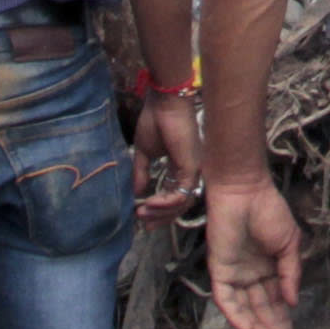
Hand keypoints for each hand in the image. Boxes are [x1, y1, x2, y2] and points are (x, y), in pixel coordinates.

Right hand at [133, 84, 204, 217]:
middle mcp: (189, 172)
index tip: (142, 217)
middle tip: (144, 224)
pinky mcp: (192, 167)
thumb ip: (142, 173)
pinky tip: (151, 202)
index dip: (159, 210)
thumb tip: (136, 193)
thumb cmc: (155, 122)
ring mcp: (193, 171)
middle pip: (179, 206)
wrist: (163, 104)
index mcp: (179, 168)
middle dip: (161, 218)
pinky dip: (167, 202)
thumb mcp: (144, 153)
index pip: (174, 198)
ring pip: (181, 203)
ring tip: (143, 213)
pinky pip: (182, 194)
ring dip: (161, 212)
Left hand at [207, 173, 305, 328]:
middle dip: (271, 326)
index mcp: (269, 268)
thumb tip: (293, 302)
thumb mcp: (289, 244)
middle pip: (260, 308)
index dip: (282, 319)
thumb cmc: (269, 211)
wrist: (246, 191)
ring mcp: (234, 273)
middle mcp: (250, 275)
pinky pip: (225, 298)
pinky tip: (248, 328)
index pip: (276, 300)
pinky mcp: (219, 270)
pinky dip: (235, 314)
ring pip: (243, 307)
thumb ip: (290, 273)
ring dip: (254, 325)